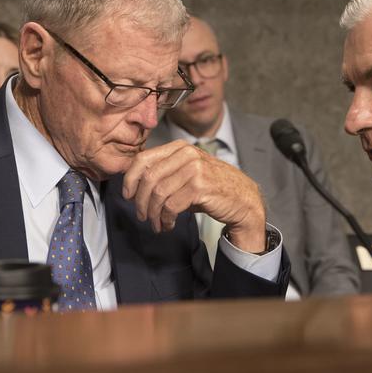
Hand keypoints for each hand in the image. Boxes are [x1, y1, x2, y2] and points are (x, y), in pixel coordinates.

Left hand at [123, 140, 267, 252]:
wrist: (243, 199)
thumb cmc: (212, 188)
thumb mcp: (187, 173)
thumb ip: (165, 173)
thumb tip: (133, 185)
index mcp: (180, 148)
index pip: (143, 159)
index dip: (130, 179)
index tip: (128, 195)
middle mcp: (187, 154)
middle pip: (148, 178)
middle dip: (140, 201)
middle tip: (142, 216)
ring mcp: (194, 169)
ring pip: (158, 194)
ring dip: (153, 214)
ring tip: (156, 224)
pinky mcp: (200, 187)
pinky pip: (171, 206)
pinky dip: (165, 219)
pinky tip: (168, 225)